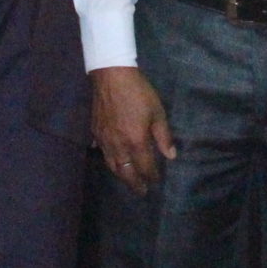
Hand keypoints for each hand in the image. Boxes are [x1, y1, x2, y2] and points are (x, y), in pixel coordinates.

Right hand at [91, 65, 176, 194]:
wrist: (111, 76)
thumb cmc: (138, 92)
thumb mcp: (157, 111)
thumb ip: (163, 136)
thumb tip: (171, 155)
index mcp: (136, 141)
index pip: (145, 167)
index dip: (151, 176)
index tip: (156, 181)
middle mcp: (119, 146)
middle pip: (126, 172)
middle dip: (135, 183)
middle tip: (141, 191)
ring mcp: (105, 140)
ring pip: (112, 165)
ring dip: (121, 175)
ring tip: (128, 180)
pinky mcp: (95, 132)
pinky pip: (102, 152)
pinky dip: (108, 159)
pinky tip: (111, 159)